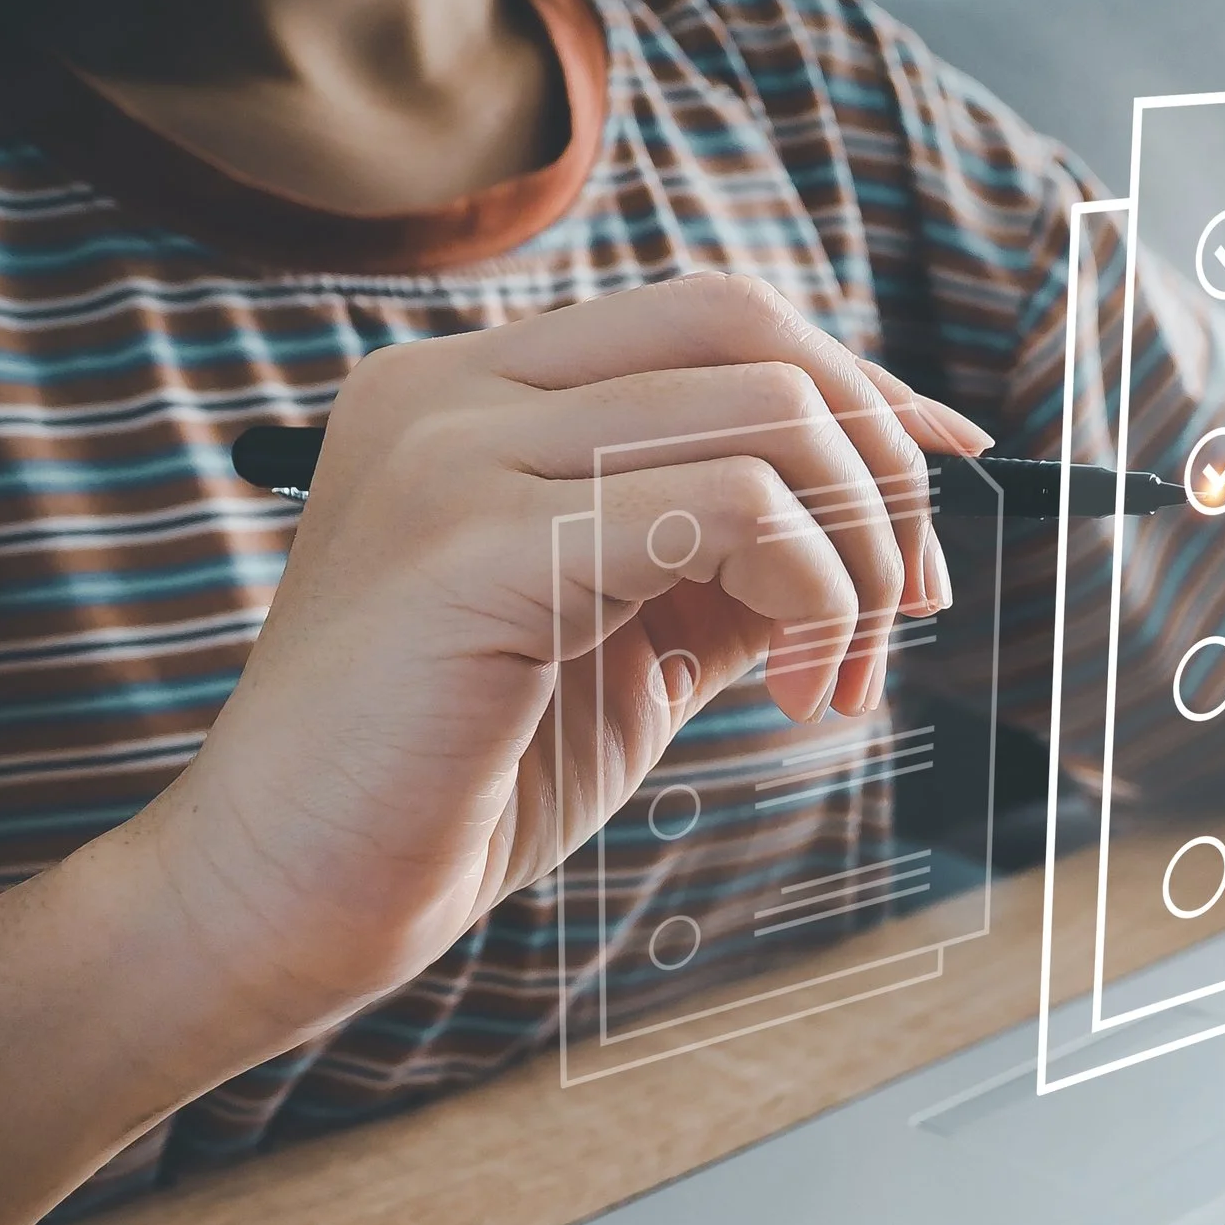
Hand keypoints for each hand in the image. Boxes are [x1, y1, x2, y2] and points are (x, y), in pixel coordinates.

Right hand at [136, 272, 991, 1045]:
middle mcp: (451, 387)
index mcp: (473, 391)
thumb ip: (729, 561)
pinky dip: (816, 596)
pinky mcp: (473, 543)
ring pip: (766, 414)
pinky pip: (734, 511)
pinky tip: (794, 697)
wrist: (284, 903)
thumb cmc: (456, 784)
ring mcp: (452, 450)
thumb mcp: (628, 642)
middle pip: (751, 328)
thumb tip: (888, 519)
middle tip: (914, 601)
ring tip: (834, 684)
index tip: (940, 488)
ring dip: (859, 556)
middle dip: (877, 459)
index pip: (715, 320)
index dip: (860, 389)